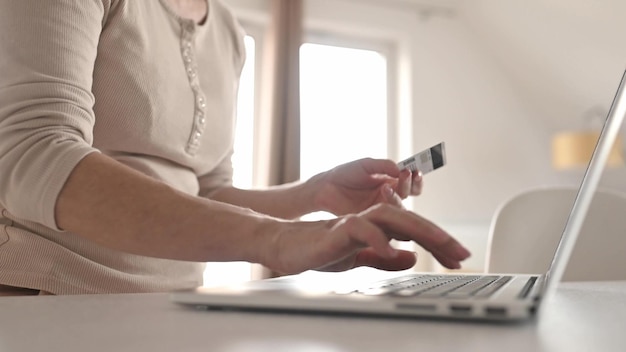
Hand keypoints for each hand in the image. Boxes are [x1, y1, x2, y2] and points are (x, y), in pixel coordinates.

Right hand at [264, 203, 469, 274]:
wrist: (286, 246)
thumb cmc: (319, 250)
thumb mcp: (359, 259)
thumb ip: (384, 257)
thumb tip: (412, 258)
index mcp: (377, 228)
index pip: (413, 232)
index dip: (438, 244)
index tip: (459, 258)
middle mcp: (370, 219)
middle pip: (410, 220)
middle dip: (439, 236)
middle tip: (462, 253)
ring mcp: (354, 221)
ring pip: (391, 216)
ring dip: (418, 229)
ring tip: (440, 243)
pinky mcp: (337, 228)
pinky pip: (361, 229)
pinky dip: (378, 239)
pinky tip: (394, 249)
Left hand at [309, 158, 422, 215]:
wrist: (326, 187)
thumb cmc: (345, 174)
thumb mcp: (366, 165)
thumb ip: (384, 166)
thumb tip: (402, 169)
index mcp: (390, 181)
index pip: (410, 182)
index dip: (415, 177)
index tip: (415, 170)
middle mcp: (389, 195)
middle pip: (410, 194)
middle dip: (412, 184)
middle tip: (407, 174)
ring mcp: (382, 208)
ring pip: (401, 206)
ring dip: (399, 194)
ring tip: (387, 185)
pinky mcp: (374, 219)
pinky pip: (388, 217)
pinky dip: (389, 206)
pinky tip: (384, 194)